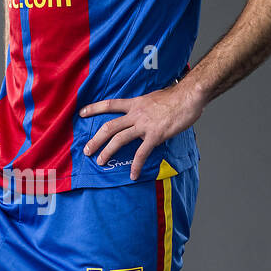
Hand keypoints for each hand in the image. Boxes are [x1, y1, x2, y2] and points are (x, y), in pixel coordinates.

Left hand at [79, 81, 204, 179]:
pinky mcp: (155, 135)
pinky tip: (133, 174)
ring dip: (107, 152)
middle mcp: (136, 114)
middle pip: (109, 127)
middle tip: (86, 150)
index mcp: (135, 104)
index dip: (94, 108)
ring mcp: (144, 125)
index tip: (82, 113)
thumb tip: (144, 111)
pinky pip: (142, 153)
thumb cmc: (176, 97)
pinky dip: (136, 165)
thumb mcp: (154, 97)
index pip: (110, 105)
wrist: (189, 96)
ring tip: (100, 162)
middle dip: (95, 140)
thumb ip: (146, 106)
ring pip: (119, 139)